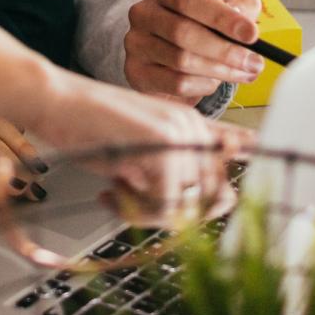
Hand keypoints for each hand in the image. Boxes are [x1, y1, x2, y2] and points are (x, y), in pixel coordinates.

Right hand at [29, 67, 252, 217]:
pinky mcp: (164, 148)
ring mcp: (181, 135)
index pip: (237, 143)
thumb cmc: (88, 124)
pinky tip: (109, 191)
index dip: (254, 156)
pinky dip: (135, 210)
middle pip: (216, 193)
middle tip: (140, 206)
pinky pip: (166, 206)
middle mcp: (193, 125)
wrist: (55, 100)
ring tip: (116, 193)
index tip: (259, 162)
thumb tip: (204, 198)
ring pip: (189, 205)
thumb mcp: (138, 144)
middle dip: (180, 213)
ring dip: (150, 213)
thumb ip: (172, 163)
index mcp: (190, 122)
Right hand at [123, 0, 265, 102]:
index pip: (189, 0)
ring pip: (181, 60)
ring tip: (243, 74)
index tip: (252, 34)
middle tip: (255, 63)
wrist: (164, 59)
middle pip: (183, 32)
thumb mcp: (218, 14)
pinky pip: (175, 83)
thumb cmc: (196, 30)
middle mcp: (143, 14)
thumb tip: (247, 14)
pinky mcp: (136, 72)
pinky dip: (202, 85)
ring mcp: (135, 44)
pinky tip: (215, 82)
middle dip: (225, 50)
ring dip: (219, 70)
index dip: (222, 17)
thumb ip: (238, 8)